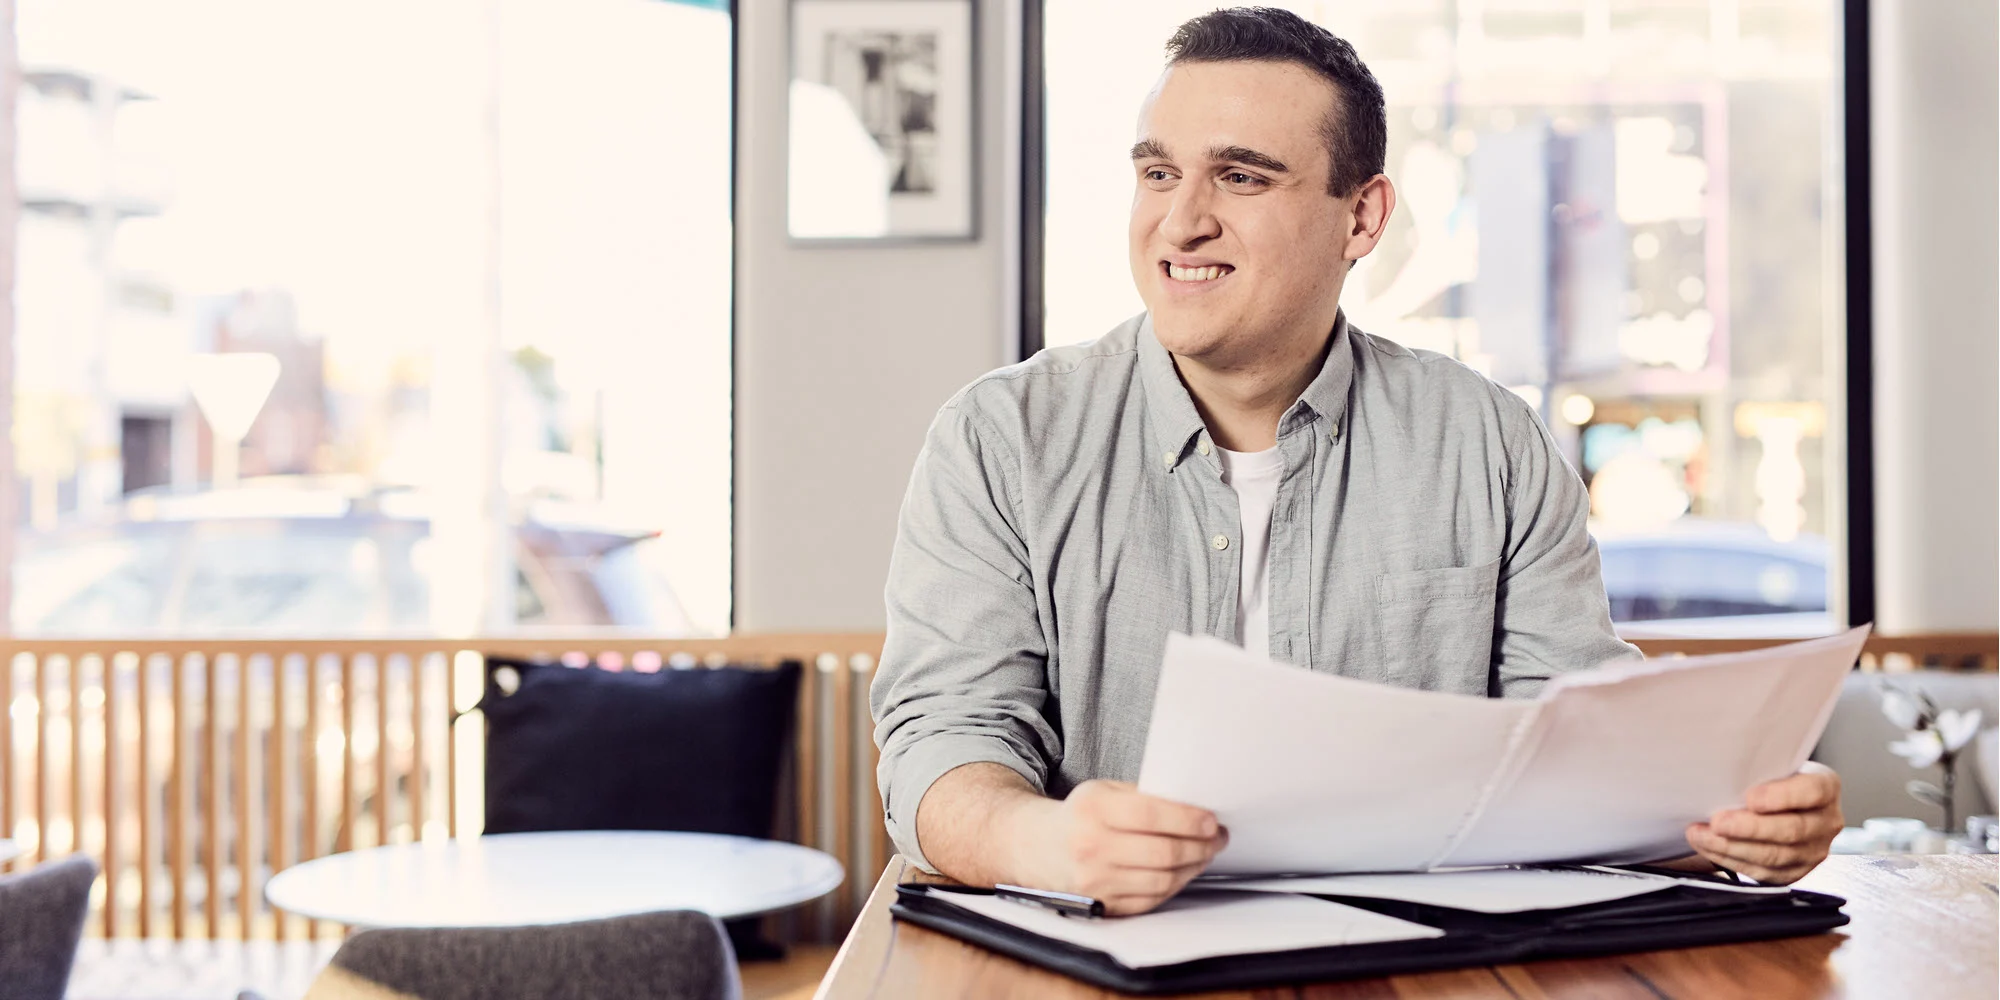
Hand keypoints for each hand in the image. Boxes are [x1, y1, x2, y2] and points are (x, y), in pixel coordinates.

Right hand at [1009, 779, 1227, 914]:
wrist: (1037, 848)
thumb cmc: (1080, 816)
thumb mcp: (1104, 791)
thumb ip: (1144, 796)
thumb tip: (1194, 806)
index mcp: (1093, 809)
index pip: (1152, 816)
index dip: (1189, 820)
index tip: (1211, 820)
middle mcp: (1091, 847)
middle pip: (1164, 853)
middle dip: (1201, 846)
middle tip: (1217, 838)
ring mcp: (1096, 881)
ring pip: (1163, 880)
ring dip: (1194, 867)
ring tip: (1205, 854)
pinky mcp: (1103, 905)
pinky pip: (1152, 899)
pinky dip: (1175, 886)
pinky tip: (1183, 872)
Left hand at [1685, 762, 1842, 883]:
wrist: (1778, 801)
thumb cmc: (1772, 777)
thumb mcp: (1773, 763)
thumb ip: (1759, 767)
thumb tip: (1722, 767)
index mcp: (1826, 787)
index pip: (1812, 792)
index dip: (1782, 797)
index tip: (1750, 798)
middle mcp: (1826, 821)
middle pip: (1792, 830)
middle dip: (1749, 828)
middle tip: (1717, 822)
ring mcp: (1813, 851)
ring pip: (1775, 856)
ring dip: (1732, 847)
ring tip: (1702, 834)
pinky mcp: (1793, 872)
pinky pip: (1762, 872)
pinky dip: (1730, 859)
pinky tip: (1709, 846)